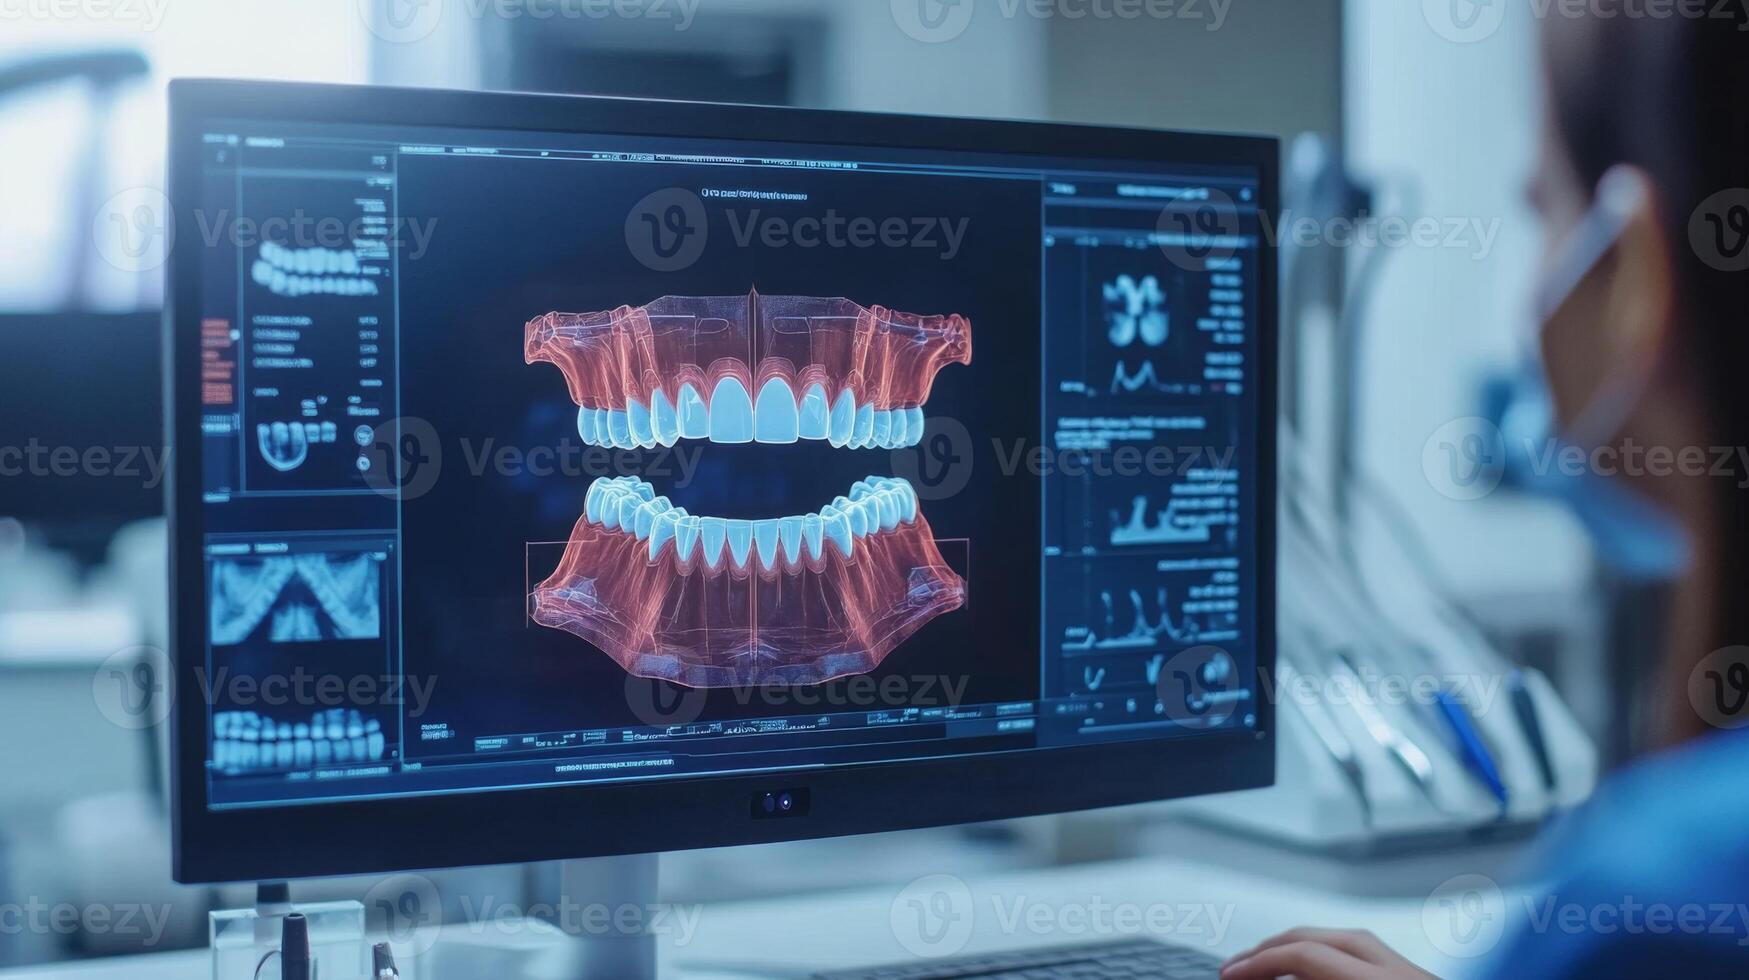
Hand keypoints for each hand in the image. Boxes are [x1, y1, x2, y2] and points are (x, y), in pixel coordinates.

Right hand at [1220, 927, 1439, 979]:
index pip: (1307, 957)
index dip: (1259, 964)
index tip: (1229, 976)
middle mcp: (1403, 975)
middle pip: (1325, 938)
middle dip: (1274, 948)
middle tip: (1239, 967)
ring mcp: (1417, 978)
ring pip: (1350, 942)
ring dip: (1304, 948)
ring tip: (1272, 966)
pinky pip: (1370, 959)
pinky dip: (1335, 960)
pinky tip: (1318, 977)